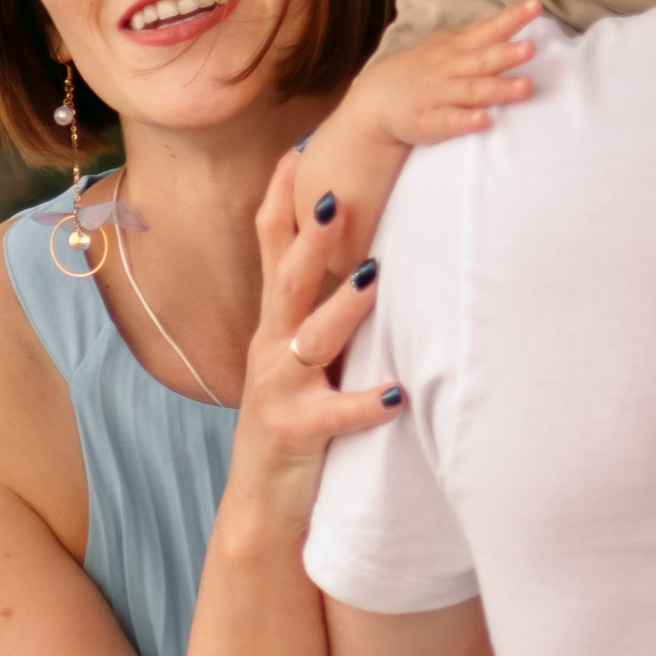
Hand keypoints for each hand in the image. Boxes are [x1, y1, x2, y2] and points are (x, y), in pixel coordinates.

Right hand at [226, 153, 409, 533]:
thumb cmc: (296, 424)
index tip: (299, 147)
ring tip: (375, 278)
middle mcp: (270, 348)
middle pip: (286, 279)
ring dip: (343, 308)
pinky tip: (394, 395)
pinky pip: (330, 416)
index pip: (271, 248)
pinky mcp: (293, 434)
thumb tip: (366, 254)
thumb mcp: (302, 359)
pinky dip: (362, 405)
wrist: (261, 509)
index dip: (280, 198)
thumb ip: (320, 311)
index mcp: (274, 325)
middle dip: (308, 235)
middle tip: (331, 192)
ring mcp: (277, 391)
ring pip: (309, 340)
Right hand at [370, 2, 545, 149]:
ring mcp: (437, 94)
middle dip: (507, 53)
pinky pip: (449, 120)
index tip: (534, 5)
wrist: (374, 101)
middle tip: (532, 47)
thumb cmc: (417, 71)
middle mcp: (448, 68)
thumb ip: (475, 36)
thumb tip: (510, 19)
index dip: (510, 18)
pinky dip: (466, 120)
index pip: (486, 29)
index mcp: (454, 47)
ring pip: (472, 90)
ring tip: (526, 87)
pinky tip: (484, 120)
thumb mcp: (442, 46)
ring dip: (499, 88)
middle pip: (482, 59)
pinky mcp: (428, 121)